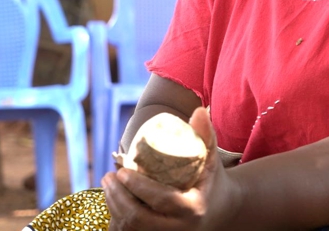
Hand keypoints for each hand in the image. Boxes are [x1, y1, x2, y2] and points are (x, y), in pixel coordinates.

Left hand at [103, 107, 218, 230]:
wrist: (220, 211)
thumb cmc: (212, 180)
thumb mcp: (212, 159)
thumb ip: (205, 135)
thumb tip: (199, 110)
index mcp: (192, 209)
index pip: (160, 199)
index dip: (137, 186)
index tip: (121, 171)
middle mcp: (178, 229)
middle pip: (139, 218)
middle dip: (116, 198)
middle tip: (109, 176)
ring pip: (130, 230)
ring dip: (113, 208)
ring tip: (107, 186)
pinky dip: (117, 222)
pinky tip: (113, 206)